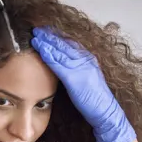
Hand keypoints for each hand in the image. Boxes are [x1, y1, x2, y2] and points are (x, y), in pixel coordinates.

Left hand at [31, 27, 135, 141]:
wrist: (105, 112)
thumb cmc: (95, 100)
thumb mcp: (86, 80)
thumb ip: (77, 70)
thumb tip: (64, 66)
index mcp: (89, 59)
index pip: (71, 43)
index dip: (58, 36)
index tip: (47, 30)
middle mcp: (85, 60)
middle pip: (65, 44)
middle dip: (51, 35)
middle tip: (38, 29)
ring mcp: (81, 68)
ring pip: (61, 51)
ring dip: (47, 42)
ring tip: (36, 36)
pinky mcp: (75, 78)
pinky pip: (60, 64)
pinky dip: (49, 55)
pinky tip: (41, 50)